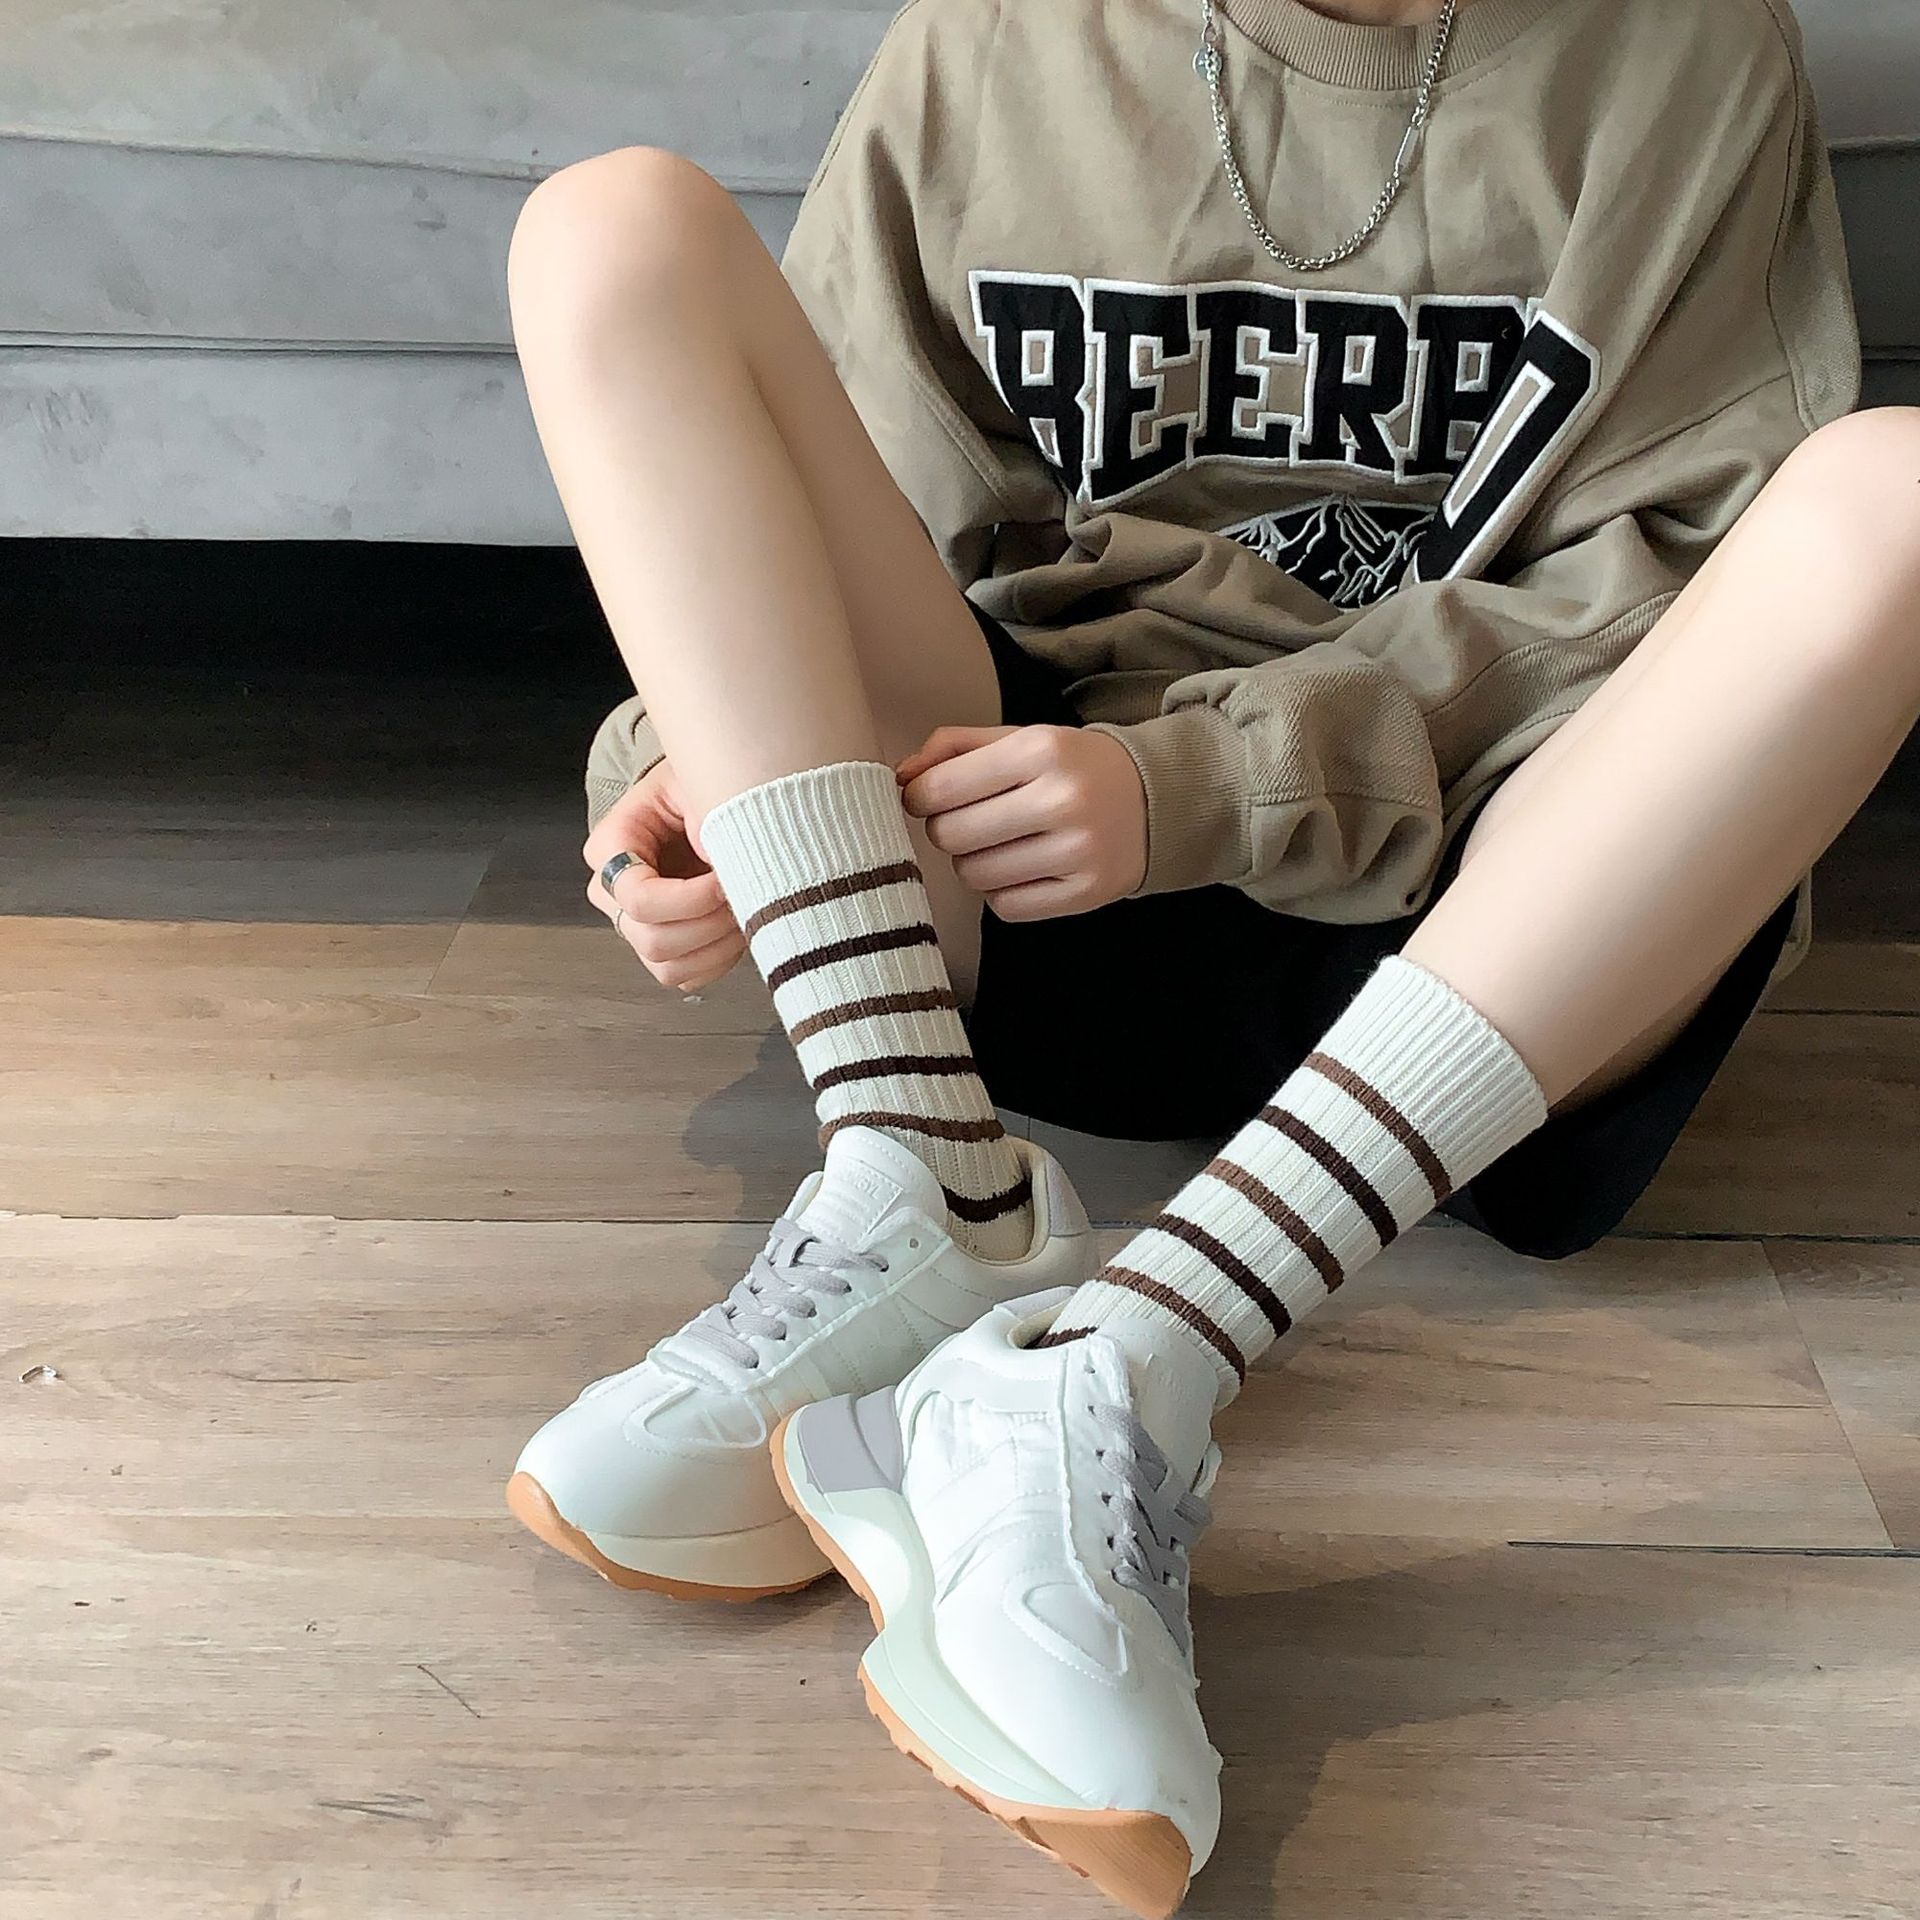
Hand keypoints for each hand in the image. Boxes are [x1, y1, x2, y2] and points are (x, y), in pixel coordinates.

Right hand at [583, 761, 745, 991]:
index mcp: (610, 848)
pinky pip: (686, 977)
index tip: (722, 880)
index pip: (637, 898)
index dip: (689, 899)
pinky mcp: (661, 949)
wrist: (698, 802)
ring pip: (667, 967)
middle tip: (740, 894)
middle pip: (652, 939)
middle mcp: (612, 893)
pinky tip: (736, 928)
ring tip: (743, 909)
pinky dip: (719, 960)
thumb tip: (719, 865)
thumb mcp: (696, 781)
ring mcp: (634, 926)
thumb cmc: (692, 789)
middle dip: (708, 923)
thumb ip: (705, 817)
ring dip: (717, 946)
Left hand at [897, 724, 1147, 921]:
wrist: (1154, 798)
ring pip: (974, 875)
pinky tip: (1020, 868)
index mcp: (1040, 750)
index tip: (926, 798)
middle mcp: (1061, 800)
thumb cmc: (1071, 766)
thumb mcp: (1020, 738)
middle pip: (951, 836)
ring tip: (997, 844)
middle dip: (946, 830)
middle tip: (967, 821)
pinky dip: (1000, 891)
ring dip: (972, 862)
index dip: (918, 798)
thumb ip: (954, 747)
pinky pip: (1004, 907)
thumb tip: (900, 776)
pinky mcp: (1086, 893)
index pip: (941, 789)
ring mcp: (1077, 852)